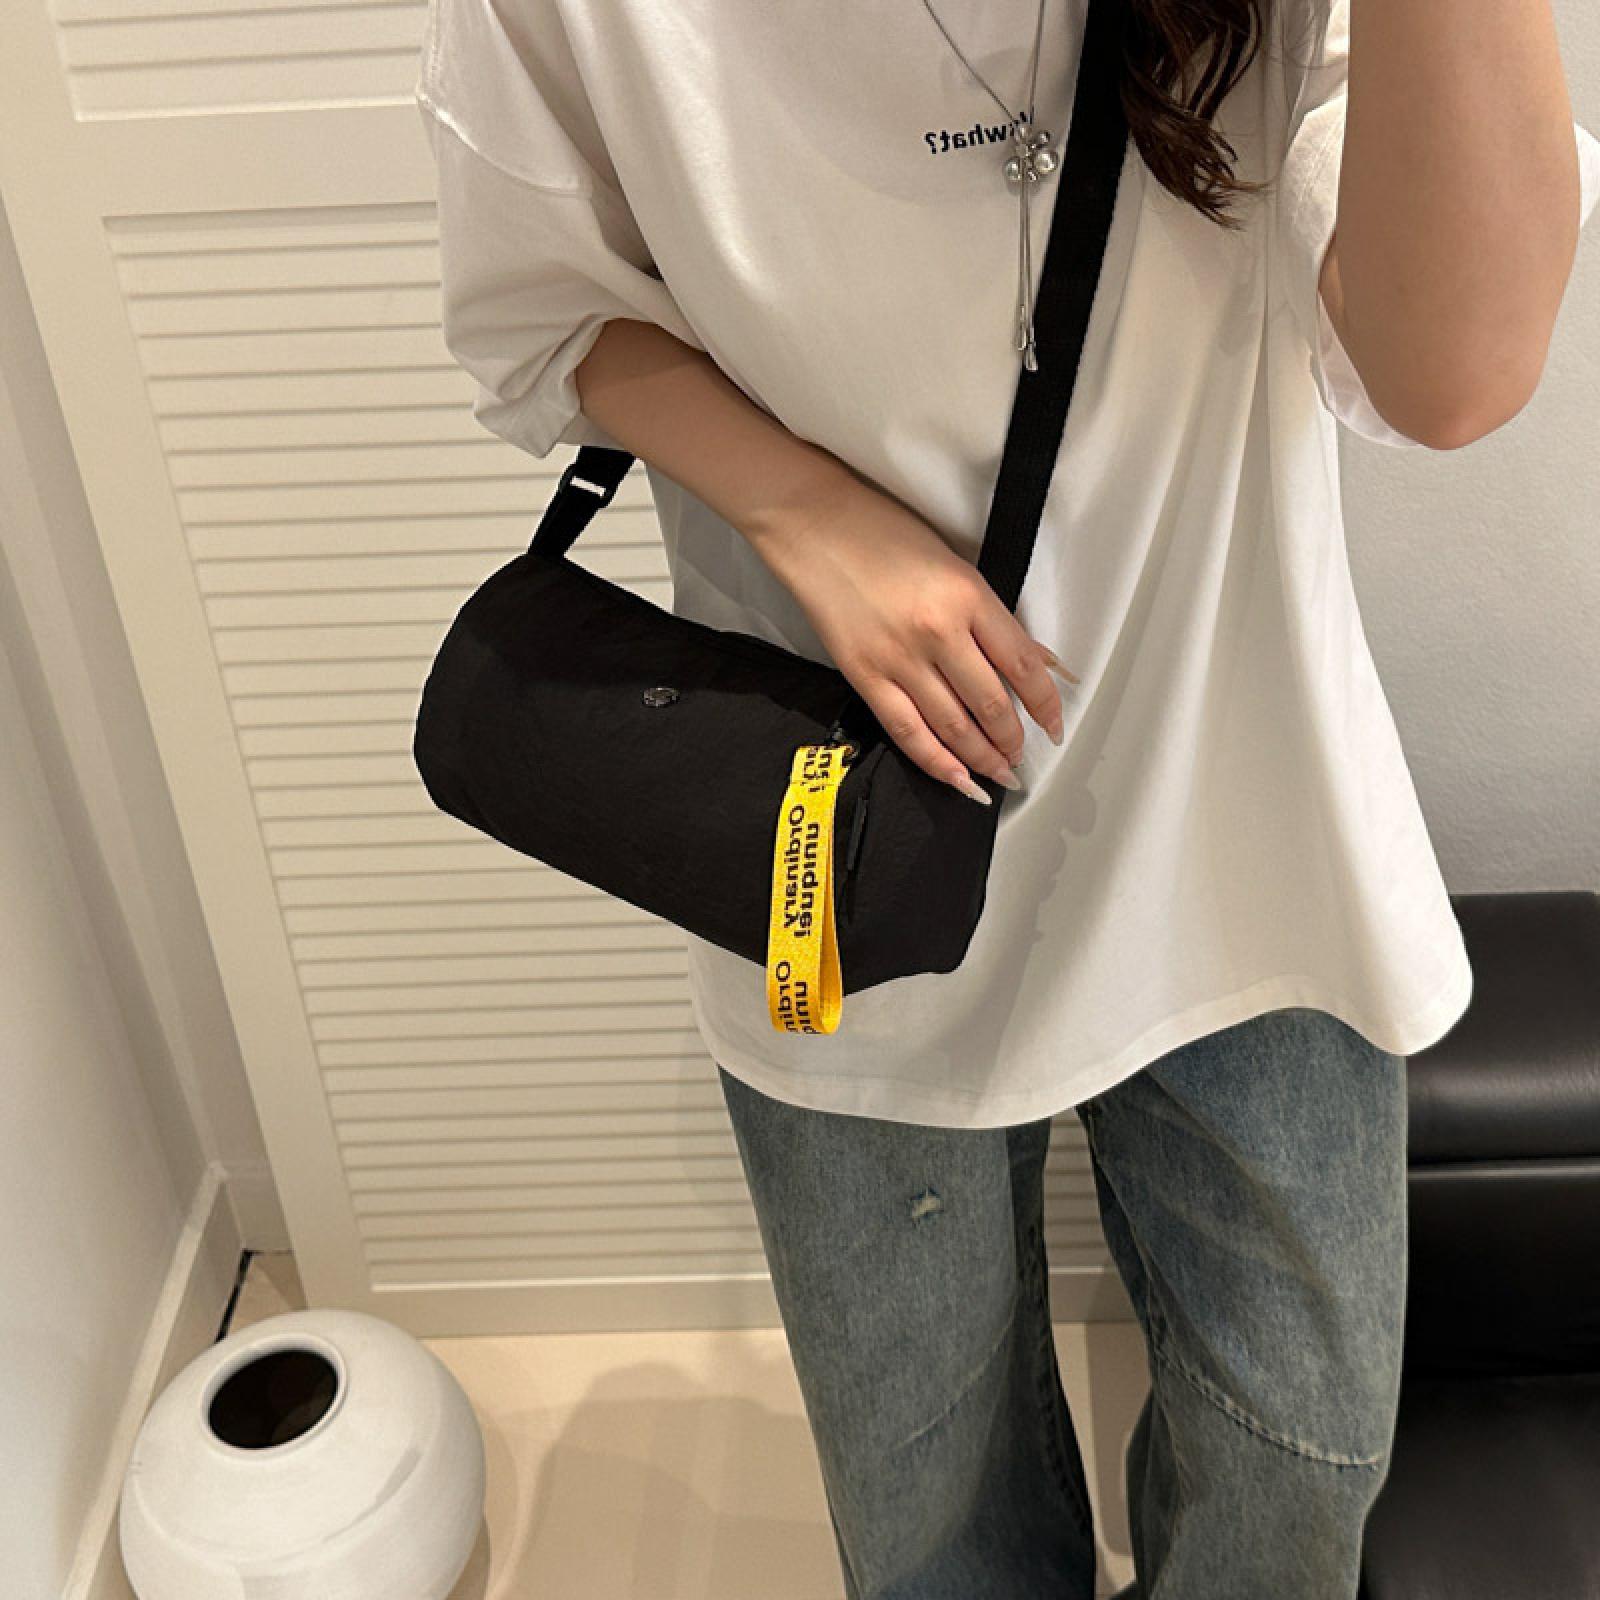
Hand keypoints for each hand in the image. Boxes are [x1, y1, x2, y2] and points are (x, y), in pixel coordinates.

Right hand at [749, 469, 1077, 804]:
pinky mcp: (864, 674)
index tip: (1054, 725)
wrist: (812, 524)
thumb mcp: (953, 562)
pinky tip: (956, 778)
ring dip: (981, 757)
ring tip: (998, 773)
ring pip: (953, 725)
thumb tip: (1033, 659)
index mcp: (968, 595)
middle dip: (1012, 739)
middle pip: (990, 703)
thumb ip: (992, 616)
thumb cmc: (882, 532)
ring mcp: (898, 657)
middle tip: (1021, 756)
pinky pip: (907, 731)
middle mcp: (938, 631)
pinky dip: (936, 761)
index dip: (1045, 705)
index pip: (1022, 665)